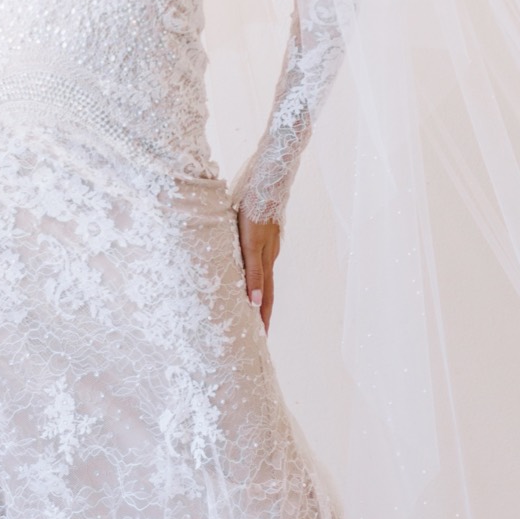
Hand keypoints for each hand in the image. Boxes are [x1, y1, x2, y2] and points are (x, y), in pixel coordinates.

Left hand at [237, 205, 280, 334]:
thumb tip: (254, 301)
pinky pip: (262, 262)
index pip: (264, 296)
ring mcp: (269, 245)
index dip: (262, 317)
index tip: (261, 336)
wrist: (266, 182)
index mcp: (264, 260)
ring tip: (257, 312)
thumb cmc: (253, 210)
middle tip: (261, 334)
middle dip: (263, 313)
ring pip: (265, 276)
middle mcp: (269, 255)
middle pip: (266, 290)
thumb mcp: (250, 242)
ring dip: (261, 296)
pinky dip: (260, 278)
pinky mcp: (267, 235)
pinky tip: (255, 277)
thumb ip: (253, 271)